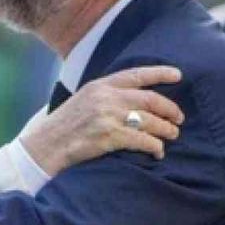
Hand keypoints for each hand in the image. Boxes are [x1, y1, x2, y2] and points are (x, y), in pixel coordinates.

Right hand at [23, 66, 184, 174]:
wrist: (45, 146)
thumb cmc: (64, 126)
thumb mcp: (82, 100)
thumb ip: (105, 96)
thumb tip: (132, 100)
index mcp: (100, 85)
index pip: (136, 74)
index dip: (160, 73)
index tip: (178, 75)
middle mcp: (106, 97)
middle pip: (149, 99)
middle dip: (169, 108)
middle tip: (179, 118)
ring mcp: (109, 116)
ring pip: (150, 120)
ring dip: (166, 129)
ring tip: (172, 134)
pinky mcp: (110, 136)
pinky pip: (142, 140)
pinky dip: (154, 146)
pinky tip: (158, 151)